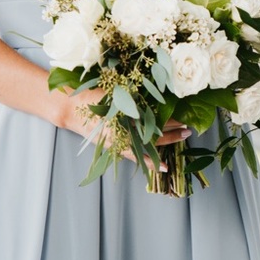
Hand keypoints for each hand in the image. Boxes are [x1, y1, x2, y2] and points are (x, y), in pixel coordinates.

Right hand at [56, 87, 190, 163]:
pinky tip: (163, 167)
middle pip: (154, 132)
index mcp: (124, 115)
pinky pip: (135, 157)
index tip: (182, 118)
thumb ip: (134, 97)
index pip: (153, 119)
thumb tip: (156, 99)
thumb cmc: (92, 96)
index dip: (169, 120)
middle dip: (172, 130)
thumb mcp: (115, 92)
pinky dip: (150, 162)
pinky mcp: (115, 147)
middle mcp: (124, 129)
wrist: (72, 108)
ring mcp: (120, 140)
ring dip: (167, 142)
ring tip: (182, 137)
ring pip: (148, 144)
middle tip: (187, 129)